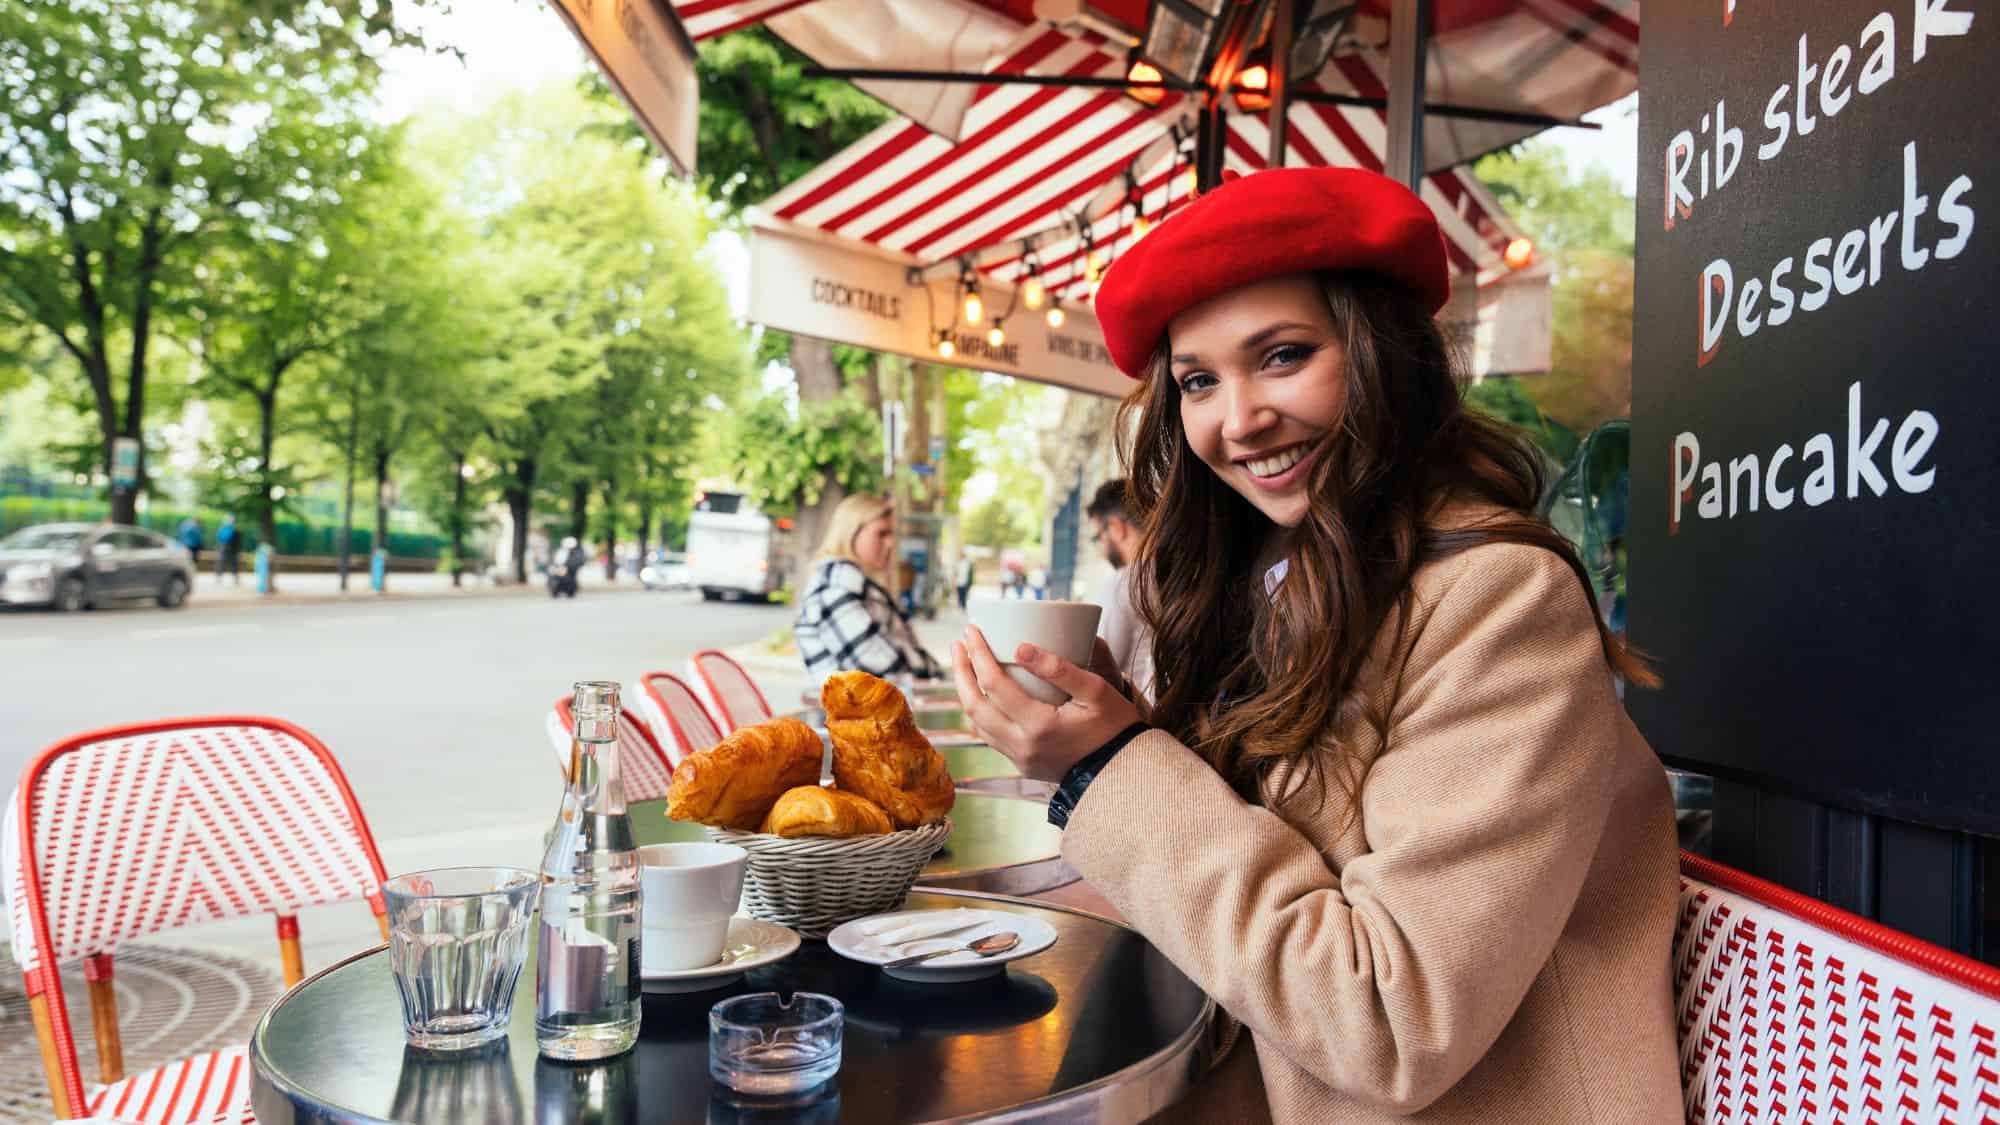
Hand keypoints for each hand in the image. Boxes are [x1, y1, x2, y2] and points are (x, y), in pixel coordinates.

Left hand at [951, 625, 1142, 782]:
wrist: (1123, 771)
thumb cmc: (1114, 727)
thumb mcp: (1096, 691)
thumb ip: (1060, 668)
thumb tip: (1022, 646)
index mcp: (1039, 726)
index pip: (994, 684)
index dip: (978, 653)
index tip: (971, 630)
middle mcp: (1022, 746)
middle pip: (974, 705)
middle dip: (961, 671)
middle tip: (958, 643)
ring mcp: (1019, 759)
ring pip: (977, 724)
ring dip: (965, 692)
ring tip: (964, 664)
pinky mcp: (1022, 765)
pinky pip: (989, 737)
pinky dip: (979, 712)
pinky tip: (980, 694)